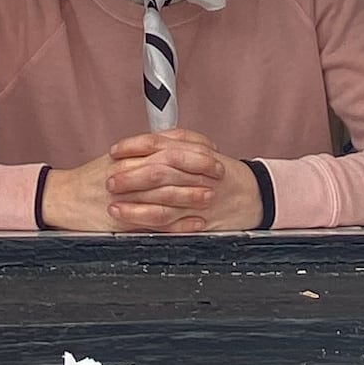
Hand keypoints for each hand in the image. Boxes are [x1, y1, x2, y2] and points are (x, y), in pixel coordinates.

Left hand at [106, 130, 264, 234]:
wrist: (255, 196)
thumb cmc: (225, 173)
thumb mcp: (204, 149)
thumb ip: (176, 142)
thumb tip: (144, 141)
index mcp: (195, 153)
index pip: (158, 144)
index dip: (133, 147)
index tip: (115, 152)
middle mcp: (196, 176)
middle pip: (158, 172)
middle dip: (129, 177)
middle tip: (108, 180)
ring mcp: (196, 200)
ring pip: (161, 202)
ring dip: (133, 203)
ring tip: (113, 204)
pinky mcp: (196, 221)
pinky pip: (169, 223)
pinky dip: (147, 222)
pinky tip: (130, 220)